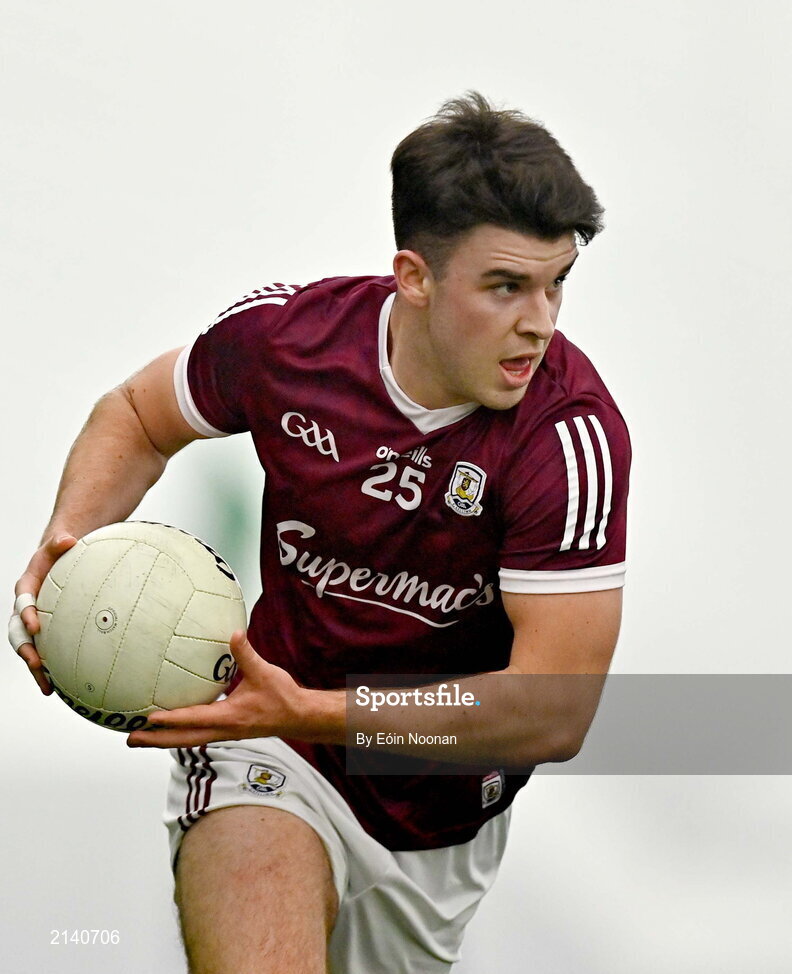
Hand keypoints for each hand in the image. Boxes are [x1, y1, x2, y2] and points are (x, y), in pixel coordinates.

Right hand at [10, 534, 77, 694]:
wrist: (62, 559)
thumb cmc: (60, 552)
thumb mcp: (59, 544)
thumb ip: (59, 543)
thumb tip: (68, 539)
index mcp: (26, 588)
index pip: (23, 602)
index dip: (27, 614)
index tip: (36, 625)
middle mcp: (25, 609)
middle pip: (18, 632)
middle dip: (25, 648)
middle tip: (35, 662)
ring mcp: (33, 623)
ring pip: (28, 648)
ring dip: (35, 667)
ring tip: (47, 686)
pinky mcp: (46, 632)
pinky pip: (44, 652)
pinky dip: (49, 669)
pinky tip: (60, 687)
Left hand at [126, 631, 310, 748]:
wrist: (297, 717)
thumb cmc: (282, 697)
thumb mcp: (264, 673)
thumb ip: (246, 654)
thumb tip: (234, 633)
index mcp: (230, 717)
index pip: (194, 719)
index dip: (171, 719)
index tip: (149, 718)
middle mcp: (222, 729)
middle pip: (182, 740)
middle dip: (155, 740)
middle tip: (130, 738)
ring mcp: (223, 733)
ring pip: (187, 740)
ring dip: (163, 740)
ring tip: (140, 737)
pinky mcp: (226, 731)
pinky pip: (196, 735)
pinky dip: (178, 734)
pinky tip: (169, 727)